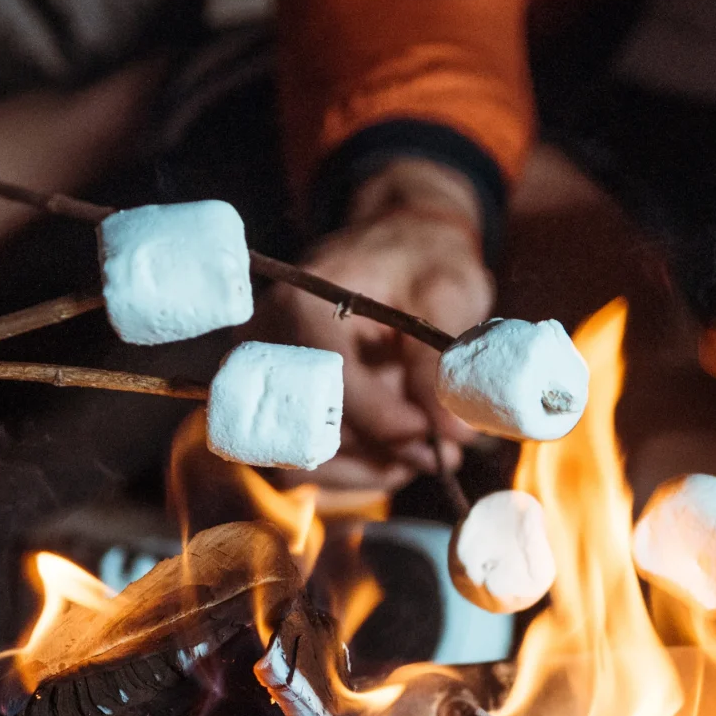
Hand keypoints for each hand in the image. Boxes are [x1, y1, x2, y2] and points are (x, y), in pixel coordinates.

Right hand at [261, 158, 493, 490]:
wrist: (398, 245)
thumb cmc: (424, 260)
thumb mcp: (447, 296)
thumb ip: (443, 363)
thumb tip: (454, 437)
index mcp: (303, 304)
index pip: (330, 384)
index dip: (386, 421)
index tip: (435, 434)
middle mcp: (264, 343)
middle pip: (310, 429)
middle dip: (380, 452)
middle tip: (441, 454)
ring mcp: (261, 377)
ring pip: (300, 458)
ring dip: (366, 469)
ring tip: (425, 454)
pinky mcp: (273, 403)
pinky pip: (299, 462)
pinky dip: (351, 470)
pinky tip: (395, 456)